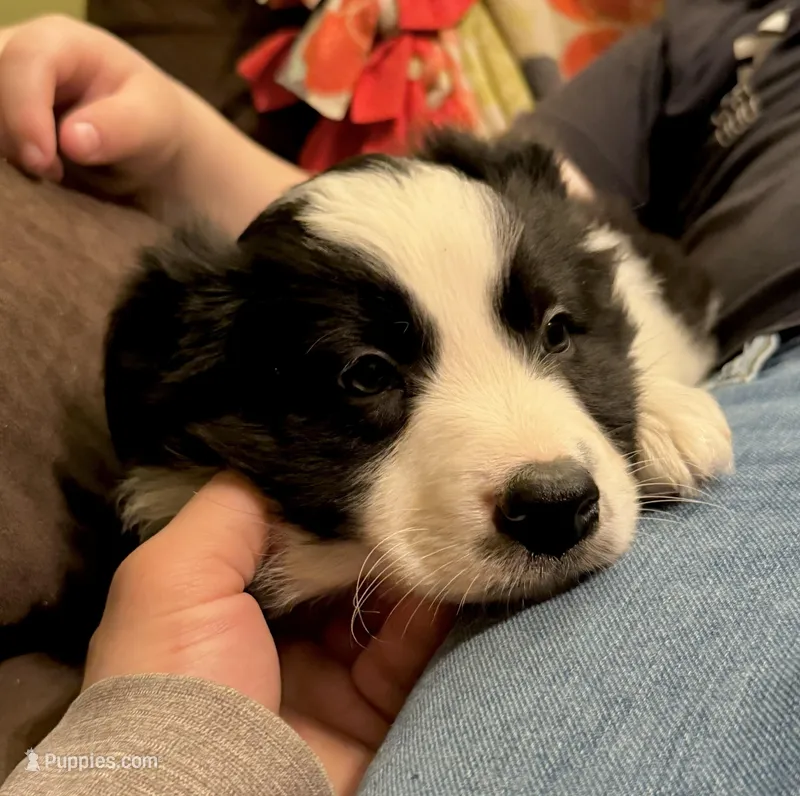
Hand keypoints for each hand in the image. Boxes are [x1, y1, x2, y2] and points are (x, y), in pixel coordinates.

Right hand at [0, 15, 185, 193]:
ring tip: (52, 173)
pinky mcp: (3, 115)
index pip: (22, 61)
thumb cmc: (150, 120)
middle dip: (10, 132)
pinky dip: (5, 156)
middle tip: (50, 171)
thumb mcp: (152, 122)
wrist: (146, 140)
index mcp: (61, 41)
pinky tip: (34, 175)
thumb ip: (119, 127)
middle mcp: (20, 53)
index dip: (23, 112)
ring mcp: (5, 84)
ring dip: (6, 148)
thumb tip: (73, 141)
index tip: (41, 162)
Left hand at [84, 473, 452, 794]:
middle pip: (337, 566)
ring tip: (435, 526)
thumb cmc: (176, 684)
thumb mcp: (173, 577)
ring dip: (408, 567)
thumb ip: (229, 508)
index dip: (321, 503)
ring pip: (381, 603)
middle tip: (412, 489)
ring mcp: (326, 678)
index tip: (360, 465)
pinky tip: (444, 577)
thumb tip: (288, 463)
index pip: (283, 534)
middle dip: (372, 531)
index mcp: (221, 603)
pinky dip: (430, 615)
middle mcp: (275, 636)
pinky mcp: (371, 714)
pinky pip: (411, 652)